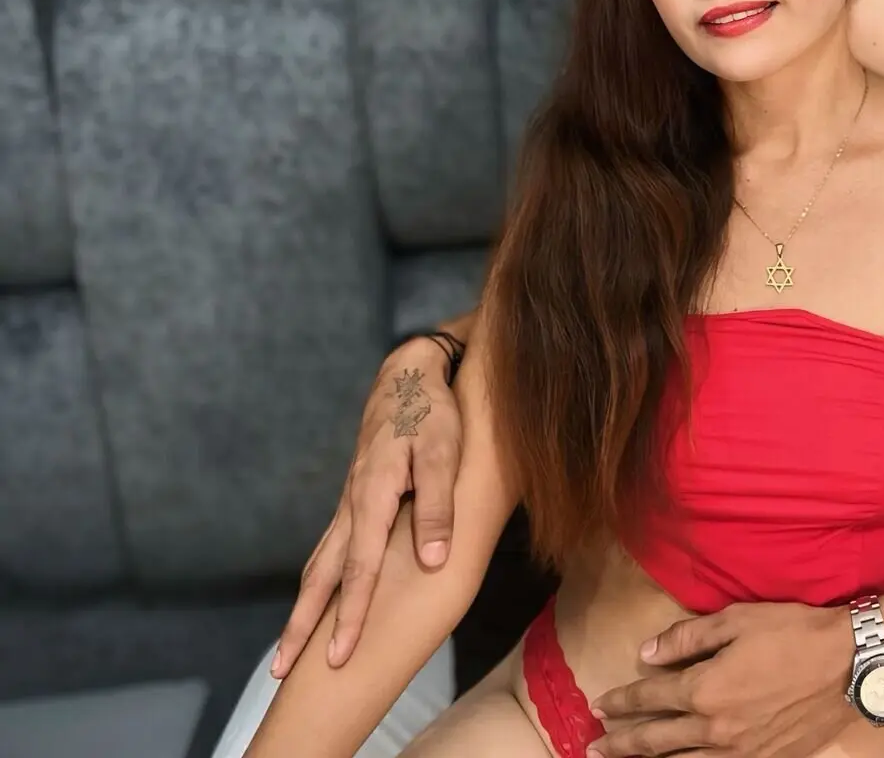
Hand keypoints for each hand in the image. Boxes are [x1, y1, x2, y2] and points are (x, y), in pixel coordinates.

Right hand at [272, 335, 463, 675]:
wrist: (409, 373)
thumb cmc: (432, 412)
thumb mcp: (443, 453)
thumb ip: (436, 506)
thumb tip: (432, 563)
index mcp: (372, 497)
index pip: (359, 569)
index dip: (350, 615)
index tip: (338, 655)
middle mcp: (352, 505)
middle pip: (322, 574)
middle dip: (302, 624)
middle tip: (280, 670)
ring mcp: (350, 501)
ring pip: (320, 561)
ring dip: (304, 605)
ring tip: (287, 645)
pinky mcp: (356, 496)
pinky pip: (331, 546)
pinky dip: (319, 578)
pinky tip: (318, 595)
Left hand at [589, 602, 856, 757]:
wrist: (853, 666)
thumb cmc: (795, 633)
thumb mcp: (737, 620)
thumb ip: (687, 637)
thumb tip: (647, 653)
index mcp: (705, 689)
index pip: (650, 697)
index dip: (621, 701)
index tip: (600, 705)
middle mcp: (715, 728)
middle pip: (656, 741)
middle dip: (621, 743)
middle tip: (594, 749)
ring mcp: (741, 752)